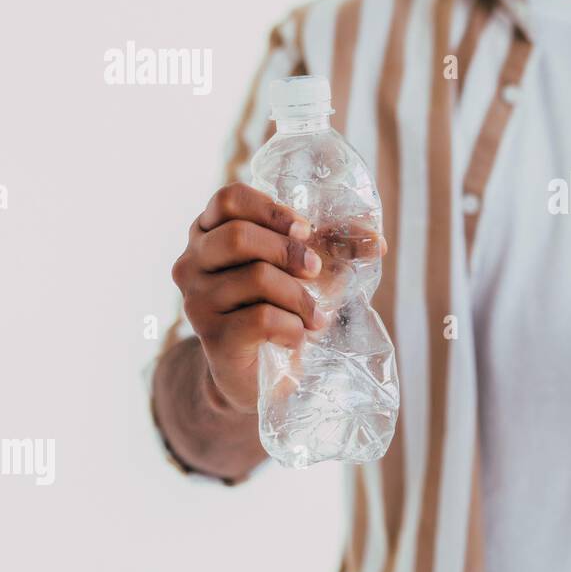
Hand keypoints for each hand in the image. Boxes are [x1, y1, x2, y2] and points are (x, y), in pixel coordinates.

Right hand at [171, 183, 382, 413]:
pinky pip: (262, 318)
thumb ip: (336, 247)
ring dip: (300, 298)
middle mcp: (192, 262)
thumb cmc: (278, 307)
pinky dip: (293, 327)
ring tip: (315, 317)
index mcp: (209, 233)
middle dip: (290, 252)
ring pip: (257, 277)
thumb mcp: (305, 270)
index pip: (228, 199)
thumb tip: (378, 242)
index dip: (271, 209)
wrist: (256, 372)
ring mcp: (196, 299)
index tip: (305, 229)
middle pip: (239, 236)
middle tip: (316, 272)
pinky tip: (297, 337)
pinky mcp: (211, 336)